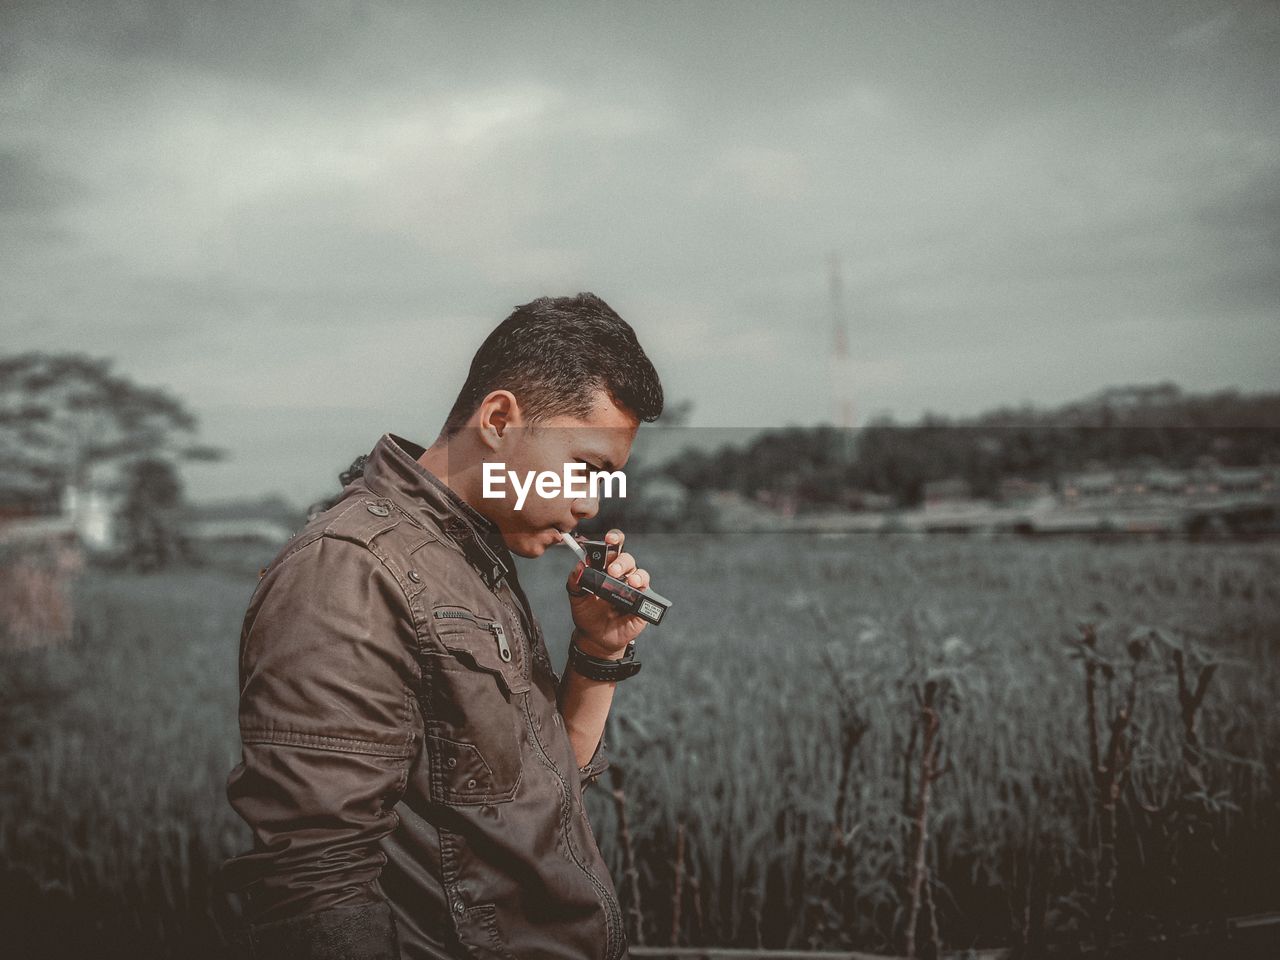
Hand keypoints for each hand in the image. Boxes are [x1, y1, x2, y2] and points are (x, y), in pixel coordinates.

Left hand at [565, 528, 649, 657]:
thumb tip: (580, 566)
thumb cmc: (587, 613)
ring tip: (630, 582)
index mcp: (606, 567)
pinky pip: (647, 592)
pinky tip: (637, 591)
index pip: (613, 547)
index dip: (614, 539)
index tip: (609, 539)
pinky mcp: (641, 603)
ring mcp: (633, 588)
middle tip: (613, 571)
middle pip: (627, 559)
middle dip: (621, 562)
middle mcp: (622, 575)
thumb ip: (575, 580)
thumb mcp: (576, 596)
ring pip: (640, 574)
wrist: (595, 638)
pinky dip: (644, 589)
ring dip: (636, 575)